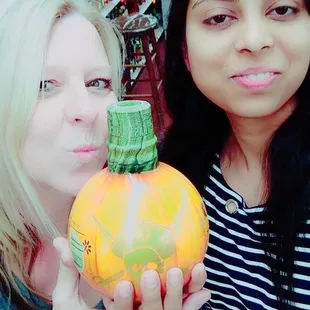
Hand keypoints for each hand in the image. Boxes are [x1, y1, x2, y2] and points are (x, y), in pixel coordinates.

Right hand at [52, 237, 209, 309]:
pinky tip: (204, 288)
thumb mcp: (72, 299)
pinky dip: (195, 300)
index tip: (123, 286)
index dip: (122, 304)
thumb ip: (70, 271)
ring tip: (182, 271)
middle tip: (152, 275)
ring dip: (180, 295)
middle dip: (152, 298)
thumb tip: (59, 242)